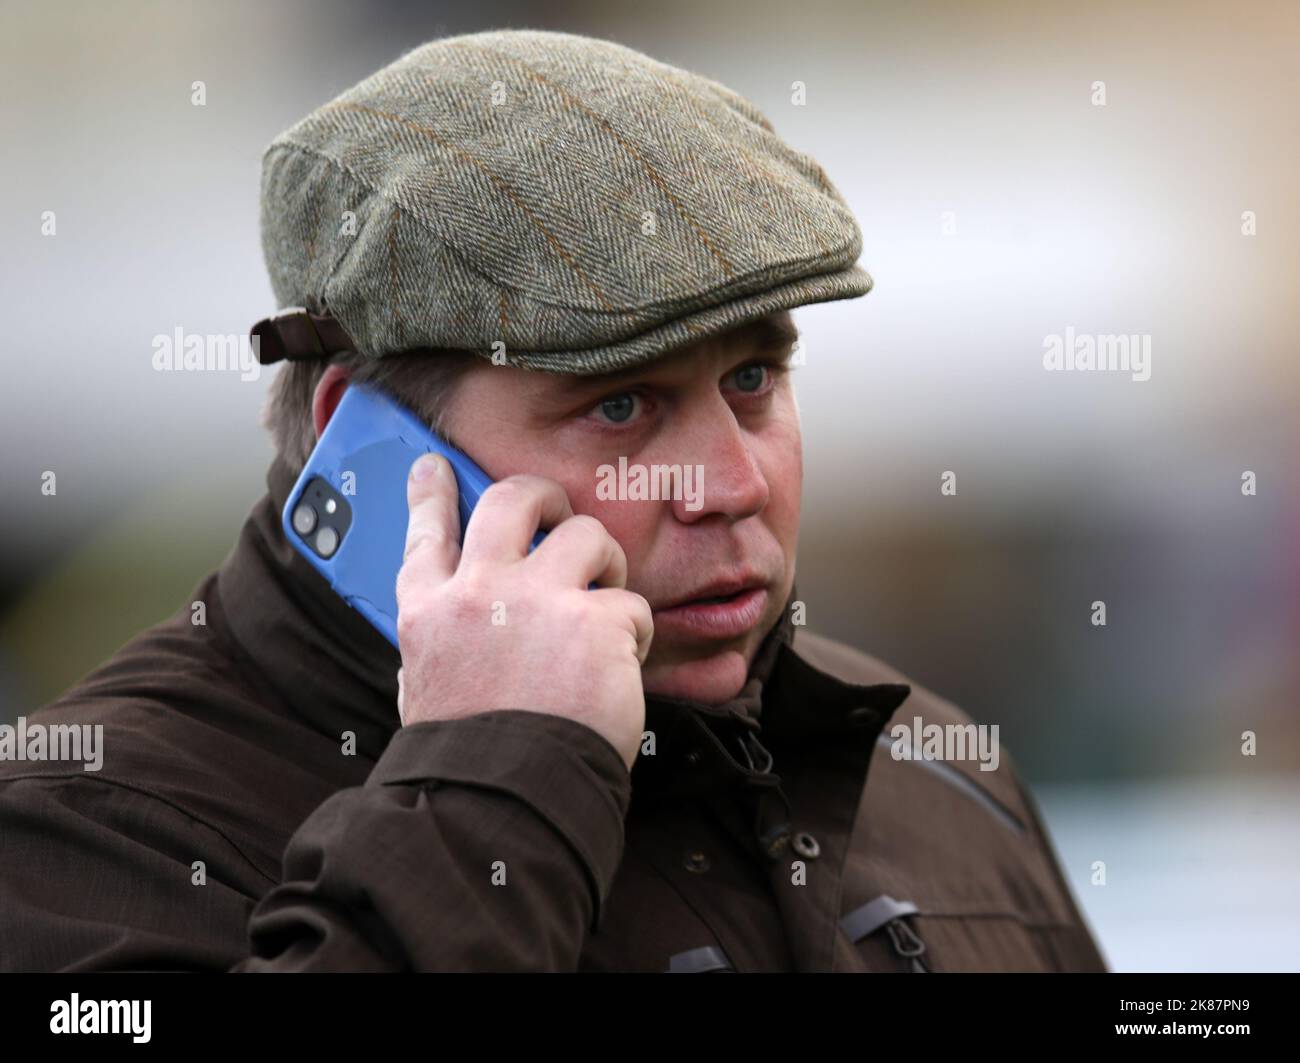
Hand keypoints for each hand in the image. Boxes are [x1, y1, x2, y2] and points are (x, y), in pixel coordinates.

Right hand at [394, 453, 651, 771]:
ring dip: (605, 562)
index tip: (434, 466)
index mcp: (429, 613)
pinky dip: (634, 632)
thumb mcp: (428, 690)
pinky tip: (623, 665)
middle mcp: (478, 593)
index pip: (425, 533)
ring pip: (586, 534)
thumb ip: (442, 644)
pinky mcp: (595, 621)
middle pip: (511, 499)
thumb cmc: (472, 756)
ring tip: (606, 604)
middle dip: (543, 494)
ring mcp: (537, 601)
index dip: (431, 493)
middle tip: (560, 511)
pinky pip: (630, 601)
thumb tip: (450, 626)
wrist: (506, 800)